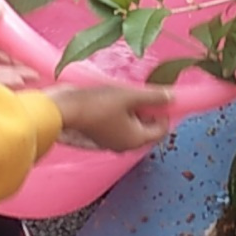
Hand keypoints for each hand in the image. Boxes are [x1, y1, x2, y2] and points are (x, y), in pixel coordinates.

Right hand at [48, 84, 171, 150]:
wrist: (62, 110)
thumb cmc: (96, 104)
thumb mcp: (128, 95)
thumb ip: (153, 97)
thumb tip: (172, 97)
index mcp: (136, 140)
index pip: (162, 129)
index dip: (164, 111)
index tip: (158, 94)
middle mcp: (125, 145)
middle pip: (147, 126)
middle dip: (147, 108)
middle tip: (139, 91)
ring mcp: (110, 141)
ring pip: (132, 124)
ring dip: (132, 108)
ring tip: (123, 92)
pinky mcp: (98, 134)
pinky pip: (117, 123)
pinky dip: (119, 112)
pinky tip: (111, 97)